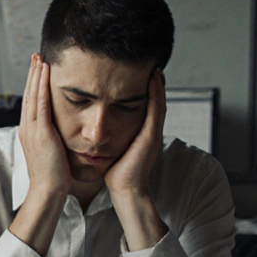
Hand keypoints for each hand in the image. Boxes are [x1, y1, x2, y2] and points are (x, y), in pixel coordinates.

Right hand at [18, 53, 70, 199]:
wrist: (48, 190)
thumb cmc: (53, 176)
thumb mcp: (51, 153)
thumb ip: (52, 139)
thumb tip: (58, 133)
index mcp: (29, 132)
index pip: (30, 103)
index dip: (33, 85)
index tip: (37, 69)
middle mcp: (27, 128)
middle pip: (28, 94)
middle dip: (31, 74)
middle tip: (35, 56)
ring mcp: (32, 129)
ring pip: (32, 95)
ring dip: (35, 75)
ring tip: (39, 58)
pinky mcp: (40, 132)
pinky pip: (40, 103)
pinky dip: (41, 86)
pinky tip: (45, 72)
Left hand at [104, 71, 165, 197]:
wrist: (125, 189)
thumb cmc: (116, 173)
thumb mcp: (113, 150)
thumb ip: (111, 139)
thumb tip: (98, 132)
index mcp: (142, 134)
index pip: (146, 107)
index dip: (147, 92)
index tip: (143, 76)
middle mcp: (151, 132)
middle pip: (156, 102)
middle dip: (156, 85)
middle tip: (154, 67)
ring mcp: (153, 133)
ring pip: (159, 103)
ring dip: (158, 86)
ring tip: (156, 70)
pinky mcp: (151, 136)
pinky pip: (156, 111)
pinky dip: (156, 95)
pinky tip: (154, 81)